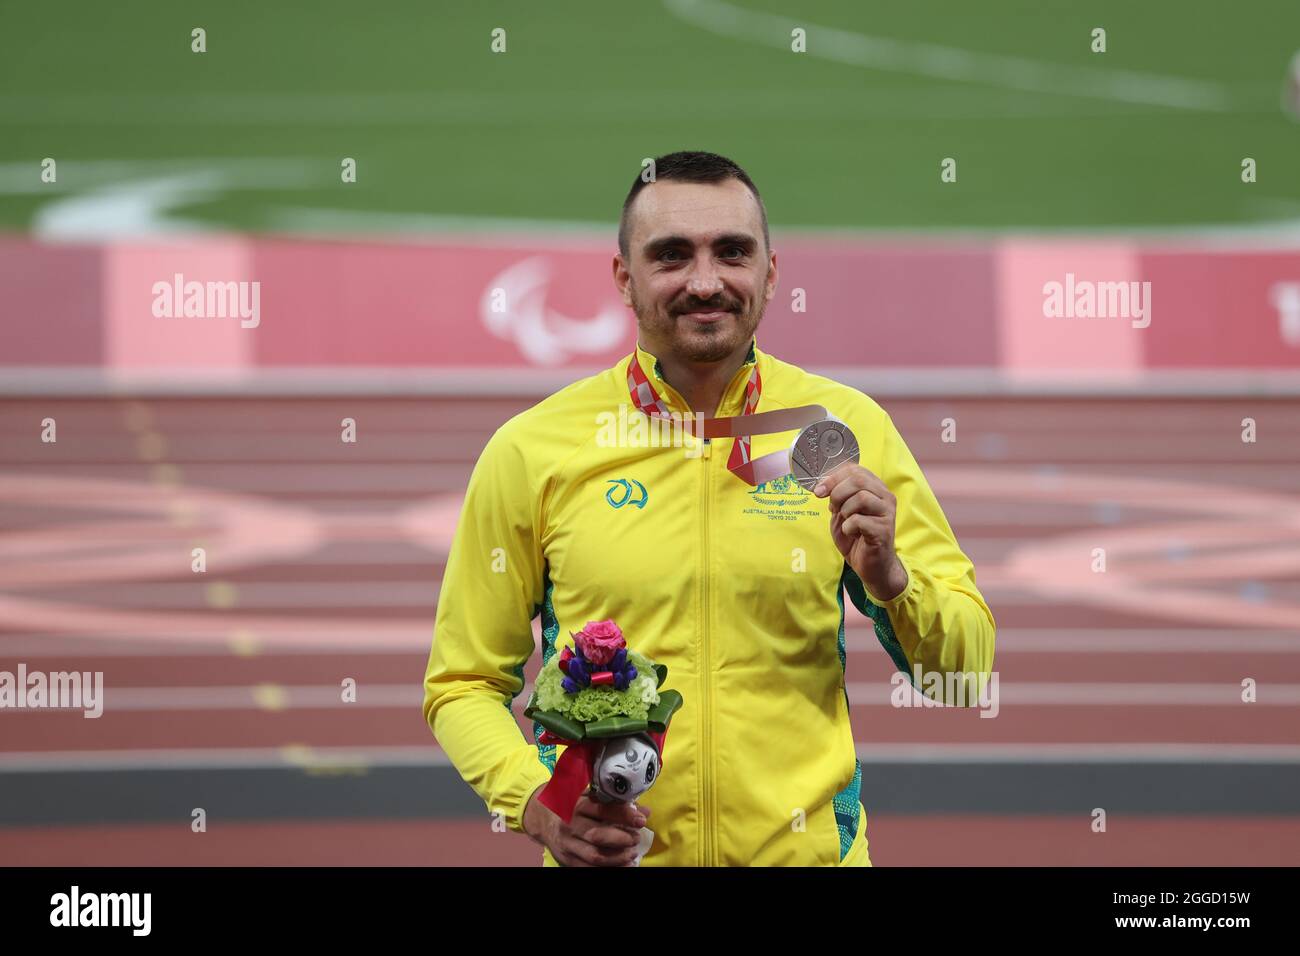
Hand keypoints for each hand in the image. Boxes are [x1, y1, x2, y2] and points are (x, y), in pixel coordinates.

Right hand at [522, 787, 649, 866]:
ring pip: (595, 855)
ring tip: (632, 854)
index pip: (602, 810)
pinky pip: (588, 868)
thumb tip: (644, 811)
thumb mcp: (589, 796)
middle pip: (598, 835)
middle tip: (636, 838)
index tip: (641, 819)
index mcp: (576, 804)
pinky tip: (622, 865)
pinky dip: (608, 869)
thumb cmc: (571, 803)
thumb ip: (615, 802)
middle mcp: (570, 824)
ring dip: (617, 857)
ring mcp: (567, 843)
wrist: (542, 817)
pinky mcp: (566, 858)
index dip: (623, 815)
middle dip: (622, 839)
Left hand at [814, 463, 908, 602]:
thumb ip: (835, 497)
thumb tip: (822, 486)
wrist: (871, 566)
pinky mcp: (884, 530)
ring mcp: (887, 513)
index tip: (819, 490)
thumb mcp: (841, 514)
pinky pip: (859, 520)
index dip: (833, 477)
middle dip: (837, 492)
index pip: (854, 469)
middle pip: (859, 479)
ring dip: (845, 510)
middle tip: (832, 508)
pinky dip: (848, 527)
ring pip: (861, 497)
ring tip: (845, 521)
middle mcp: (885, 497)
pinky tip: (852, 534)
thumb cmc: (857, 538)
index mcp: (875, 488)